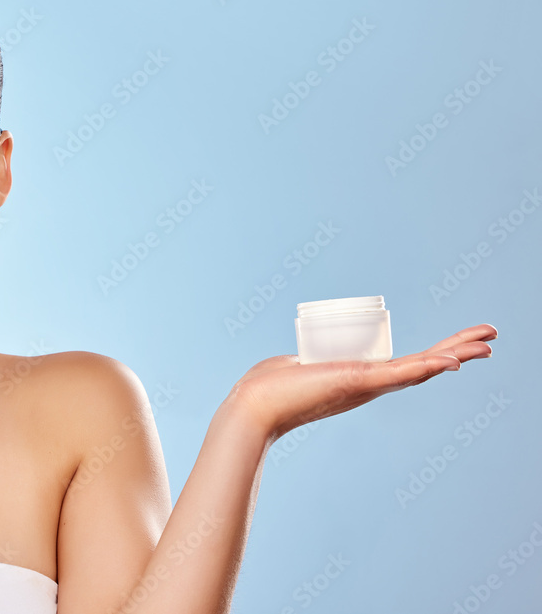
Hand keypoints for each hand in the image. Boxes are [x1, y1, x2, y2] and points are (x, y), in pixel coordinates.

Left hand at [226, 324, 496, 442]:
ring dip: (455, 354)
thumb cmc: (268, 387)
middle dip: (458, 349)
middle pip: (422, 366)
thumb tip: (298, 359)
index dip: (434, 355)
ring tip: (487, 342)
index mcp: (359, 379)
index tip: (457, 346)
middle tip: (491, 336)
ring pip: (419, 368)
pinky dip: (425, 367)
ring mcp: (365, 385)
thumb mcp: (297, 365)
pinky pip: (398, 374)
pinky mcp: (355, 383)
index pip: (405, 365)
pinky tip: (450, 361)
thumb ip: (302, 362)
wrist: (253, 407)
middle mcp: (369, 385)